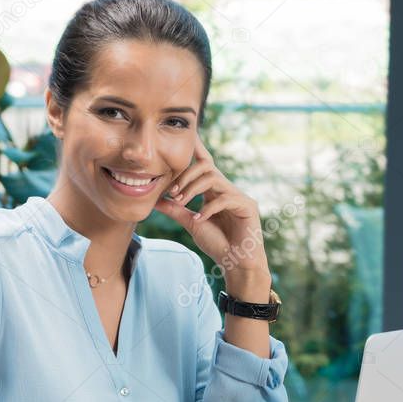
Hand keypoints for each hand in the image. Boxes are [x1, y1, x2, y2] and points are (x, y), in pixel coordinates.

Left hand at [154, 132, 267, 273]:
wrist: (236, 263)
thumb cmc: (217, 243)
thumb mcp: (191, 223)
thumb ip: (175, 210)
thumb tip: (155, 200)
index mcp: (214, 190)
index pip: (204, 164)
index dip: (196, 149)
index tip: (183, 138)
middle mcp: (227, 189)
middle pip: (206, 166)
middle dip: (186, 176)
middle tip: (172, 192)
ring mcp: (238, 196)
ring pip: (213, 178)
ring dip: (193, 189)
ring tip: (181, 202)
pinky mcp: (247, 206)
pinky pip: (224, 199)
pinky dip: (208, 208)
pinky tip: (199, 219)